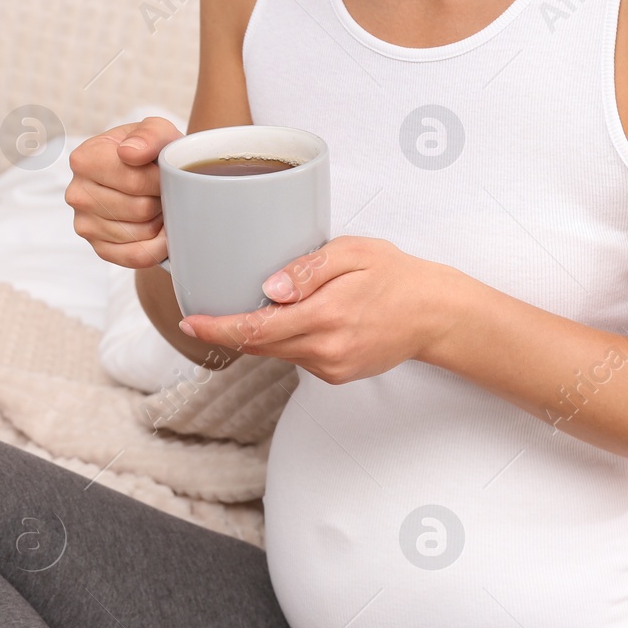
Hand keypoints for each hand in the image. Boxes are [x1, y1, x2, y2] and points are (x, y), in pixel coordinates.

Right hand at [66, 116, 181, 267]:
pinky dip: (157, 246)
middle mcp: (77, 194)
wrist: (149, 176)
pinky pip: (136, 256)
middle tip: (164, 191)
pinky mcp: (99, 248)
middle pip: (140, 209)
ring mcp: (85, 225)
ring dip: (161, 222)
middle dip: (161, 201)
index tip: (165, 173)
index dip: (160, 180)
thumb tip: (129, 153)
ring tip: (160, 205)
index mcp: (84, 159)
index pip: (133, 181)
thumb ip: (148, 135)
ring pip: (141, 233)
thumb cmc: (150, 152)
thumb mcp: (156, 130)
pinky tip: (161, 230)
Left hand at [177, 236, 457, 384]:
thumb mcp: (353, 253)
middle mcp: (325, 350)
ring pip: (276, 352)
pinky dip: (287, 339)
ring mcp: (331, 367)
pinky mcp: (336, 374)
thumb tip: (268, 288)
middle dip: (231, 329)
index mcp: (326, 317)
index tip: (191, 321)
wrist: (436, 314)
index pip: (256, 330)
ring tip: (265, 304)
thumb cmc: (397, 277)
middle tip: (209, 306)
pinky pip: (297, 357)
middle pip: (259, 345)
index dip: (217, 328)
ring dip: (262, 332)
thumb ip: (308, 269)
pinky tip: (300, 317)